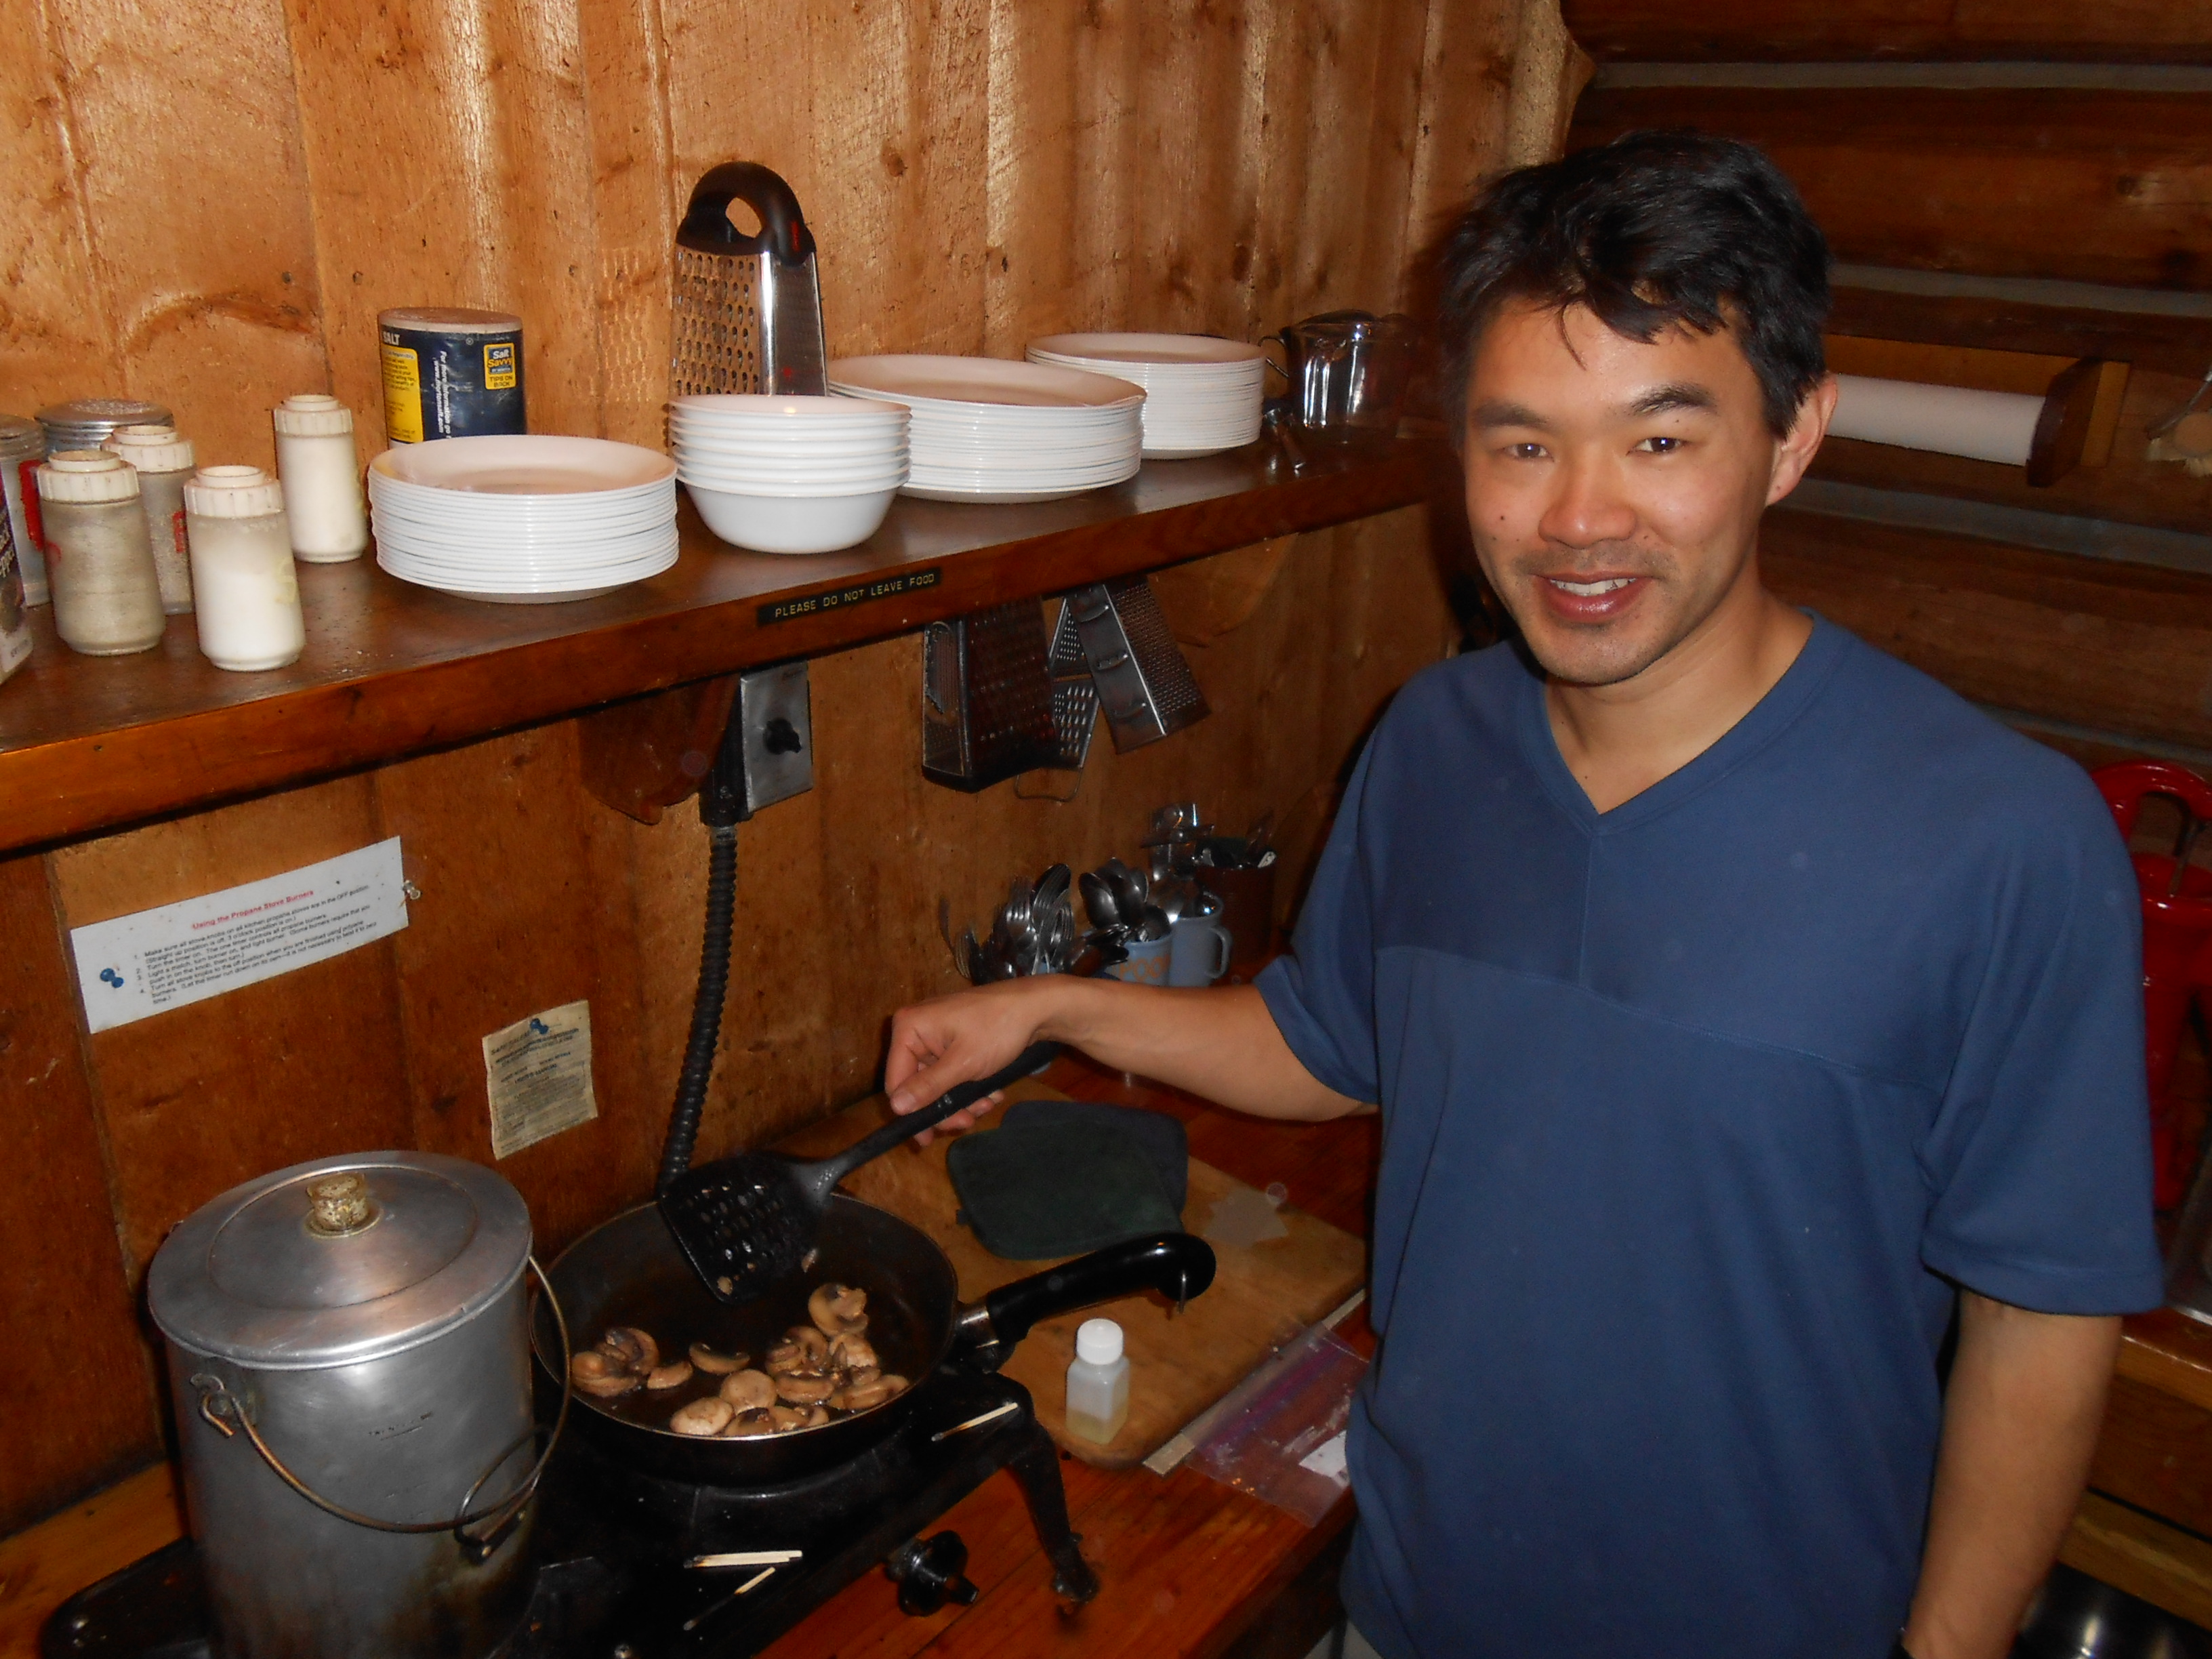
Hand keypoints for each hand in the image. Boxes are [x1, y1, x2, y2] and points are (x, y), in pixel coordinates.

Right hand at [886, 980, 1063, 1144]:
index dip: (910, 1111)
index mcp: (909, 1027)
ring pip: (937, 1083)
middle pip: (917, 1084)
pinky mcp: (952, 1042)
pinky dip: (968, 1088)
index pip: (896, 1080)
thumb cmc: (998, 1029)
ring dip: (961, 1101)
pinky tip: (991, 1093)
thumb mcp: (963, 1064)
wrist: (1036, 1007)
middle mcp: (916, 1029)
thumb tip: (895, 1107)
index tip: (927, 1138)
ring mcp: (935, 1036)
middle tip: (969, 1121)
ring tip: (988, 1104)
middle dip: (945, 1107)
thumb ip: (928, 1087)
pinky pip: (950, 1073)